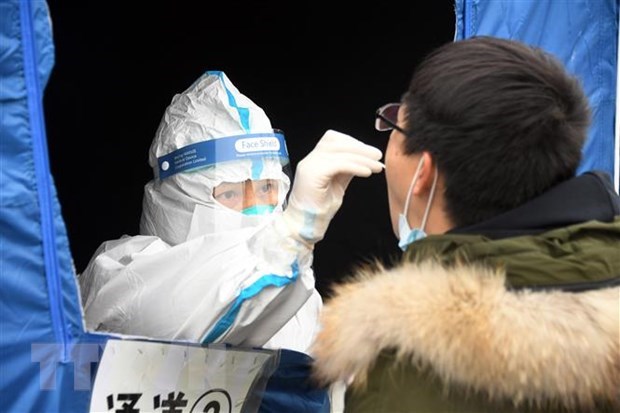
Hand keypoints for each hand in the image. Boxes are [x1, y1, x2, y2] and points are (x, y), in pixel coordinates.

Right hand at [281, 129, 383, 245]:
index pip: (333, 139)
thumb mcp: (337, 184)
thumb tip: (363, 160)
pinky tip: (367, 173)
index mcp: (314, 160)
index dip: (354, 143)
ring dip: (362, 158)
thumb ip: (346, 170)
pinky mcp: (312, 174)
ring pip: (339, 153)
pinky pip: (338, 165)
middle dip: (361, 148)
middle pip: (337, 142)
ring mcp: (309, 165)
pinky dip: (356, 167)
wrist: (304, 225)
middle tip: (378, 156)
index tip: (371, 152)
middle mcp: (310, 159)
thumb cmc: (319, 209)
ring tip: (377, 166)